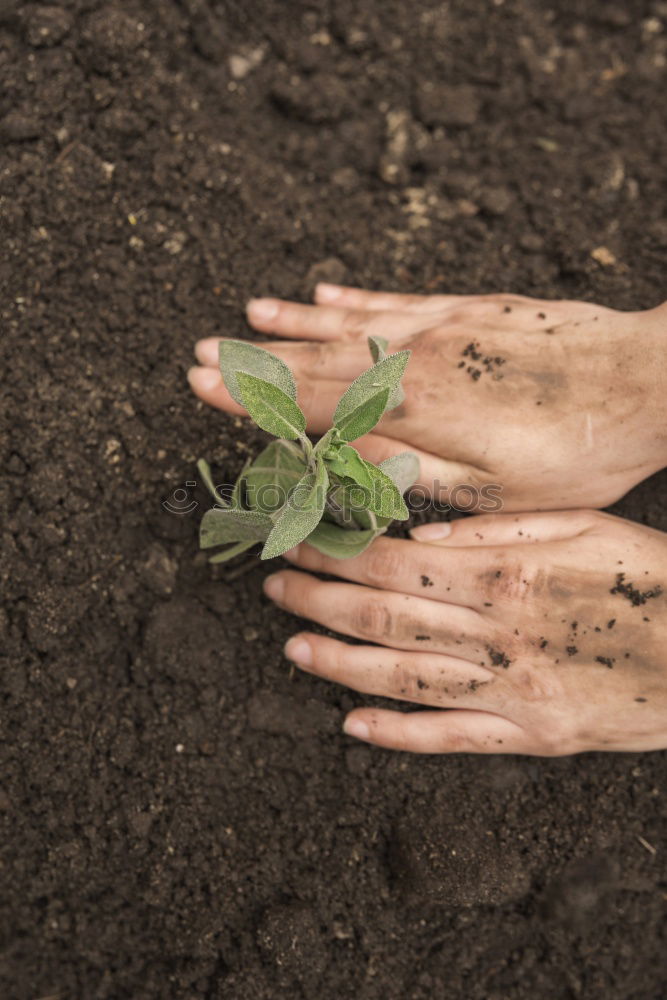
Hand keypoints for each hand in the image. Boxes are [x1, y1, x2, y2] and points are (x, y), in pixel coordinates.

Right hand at [189, 285, 666, 510]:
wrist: (646, 381)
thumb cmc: (574, 452)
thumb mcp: (490, 491)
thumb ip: (404, 471)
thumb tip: (334, 458)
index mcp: (412, 411)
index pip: (309, 403)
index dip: (249, 397)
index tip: (198, 385)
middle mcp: (413, 360)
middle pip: (315, 360)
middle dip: (252, 360)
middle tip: (197, 352)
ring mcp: (440, 327)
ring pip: (347, 325)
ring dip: (291, 325)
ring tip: (245, 317)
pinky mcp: (468, 308)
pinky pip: (394, 299)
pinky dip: (352, 297)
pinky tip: (321, 292)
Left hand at [261, 510, 666, 754]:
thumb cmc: (652, 577)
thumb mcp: (584, 525)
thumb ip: (498, 528)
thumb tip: (420, 537)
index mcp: (507, 575)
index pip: (396, 563)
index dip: (337, 556)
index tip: (298, 545)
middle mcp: (498, 635)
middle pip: (386, 618)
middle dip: (321, 601)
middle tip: (275, 589)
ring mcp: (512, 692)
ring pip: (403, 679)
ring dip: (340, 665)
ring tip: (292, 647)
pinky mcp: (532, 736)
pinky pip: (451, 741)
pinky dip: (397, 736)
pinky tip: (353, 728)